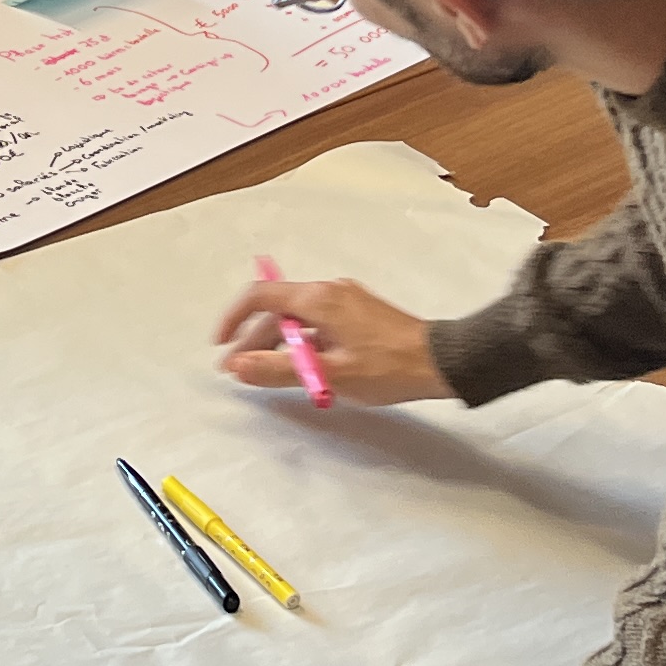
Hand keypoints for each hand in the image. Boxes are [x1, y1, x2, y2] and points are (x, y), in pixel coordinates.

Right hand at [211, 274, 449, 403]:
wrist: (443, 362)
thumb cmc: (389, 367)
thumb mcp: (329, 373)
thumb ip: (278, 369)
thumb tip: (238, 365)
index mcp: (318, 299)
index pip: (260, 297)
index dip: (234, 319)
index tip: (222, 345)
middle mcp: (329, 292)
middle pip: (278, 311)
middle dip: (254, 340)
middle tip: (240, 371)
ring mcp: (345, 301)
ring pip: (297, 319)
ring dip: (278, 344)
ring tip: (267, 374)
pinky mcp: (359, 314)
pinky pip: (317, 324)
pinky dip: (301, 343)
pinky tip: (302, 367)